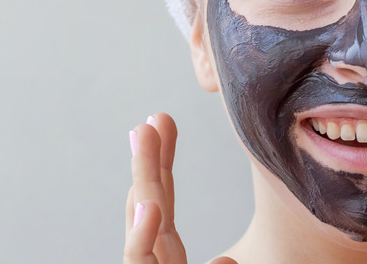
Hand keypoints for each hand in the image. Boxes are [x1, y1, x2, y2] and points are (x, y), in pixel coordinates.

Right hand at [123, 113, 237, 263]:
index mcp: (166, 255)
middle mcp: (152, 259)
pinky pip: (138, 263)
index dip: (162, 162)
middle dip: (148, 158)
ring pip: (140, 223)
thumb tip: (227, 261)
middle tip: (153, 117)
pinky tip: (151, 206)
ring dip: (142, 179)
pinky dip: (141, 237)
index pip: (162, 200)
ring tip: (143, 135)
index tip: (164, 124)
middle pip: (149, 202)